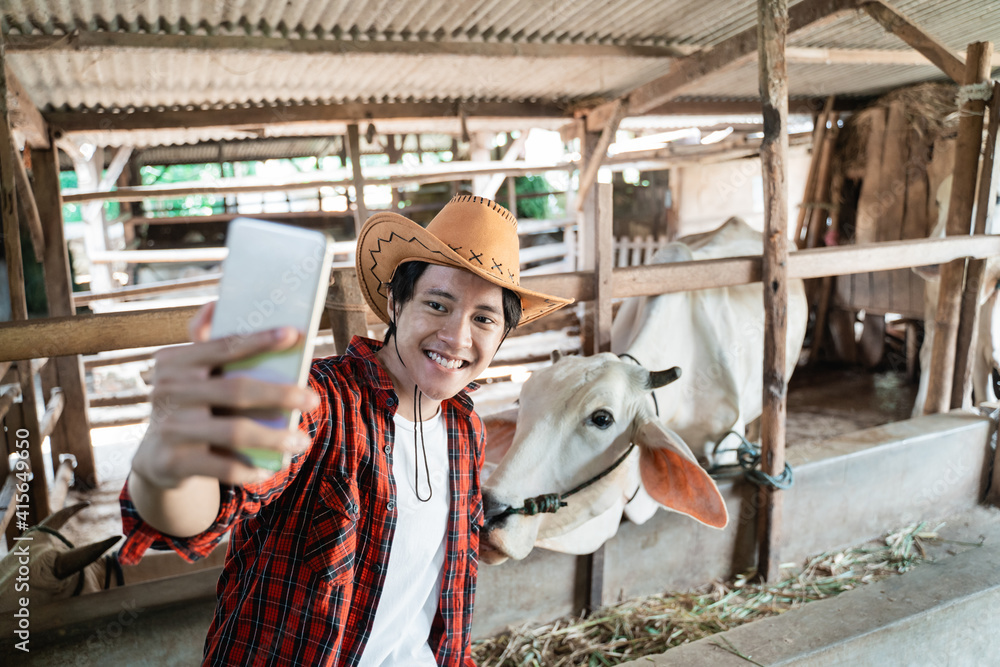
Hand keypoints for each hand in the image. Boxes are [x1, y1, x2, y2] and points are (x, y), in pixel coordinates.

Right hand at [130, 302, 319, 488]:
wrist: (157, 457)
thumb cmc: (191, 404)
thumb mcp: (191, 374)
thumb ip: (208, 343)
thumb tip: (217, 305)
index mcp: (173, 361)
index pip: (224, 346)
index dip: (260, 340)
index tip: (294, 334)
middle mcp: (167, 391)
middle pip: (236, 390)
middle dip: (280, 394)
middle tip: (313, 400)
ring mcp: (169, 427)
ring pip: (234, 432)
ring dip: (275, 437)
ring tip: (302, 441)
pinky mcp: (172, 462)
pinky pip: (222, 467)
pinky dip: (250, 468)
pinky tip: (270, 467)